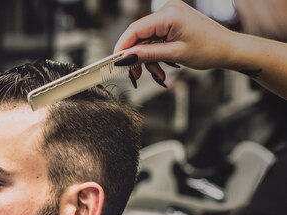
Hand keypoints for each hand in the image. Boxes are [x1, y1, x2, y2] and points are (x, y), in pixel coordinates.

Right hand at [114, 0, 235, 84]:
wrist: (229, 49)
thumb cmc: (209, 50)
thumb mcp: (174, 55)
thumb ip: (147, 55)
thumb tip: (124, 58)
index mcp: (169, 14)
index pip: (135, 30)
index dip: (122, 47)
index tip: (115, 64)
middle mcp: (167, 10)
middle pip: (139, 35)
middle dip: (136, 57)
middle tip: (136, 76)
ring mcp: (170, 14)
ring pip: (145, 39)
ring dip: (147, 58)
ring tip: (157, 75)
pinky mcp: (172, 21)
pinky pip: (155, 38)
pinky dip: (155, 53)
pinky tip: (162, 66)